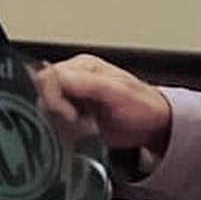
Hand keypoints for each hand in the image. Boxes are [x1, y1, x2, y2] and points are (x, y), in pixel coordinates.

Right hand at [47, 54, 172, 152]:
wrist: (157, 126)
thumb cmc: (143, 106)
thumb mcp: (116, 91)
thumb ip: (85, 83)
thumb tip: (52, 78)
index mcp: (81, 66)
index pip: (48, 77)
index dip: (52, 97)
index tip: (68, 114)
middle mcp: (73, 80)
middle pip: (43, 95)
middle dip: (57, 113)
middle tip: (80, 123)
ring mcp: (72, 100)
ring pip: (47, 112)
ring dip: (62, 124)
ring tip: (86, 127)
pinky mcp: (73, 118)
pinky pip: (56, 125)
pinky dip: (65, 133)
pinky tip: (83, 133)